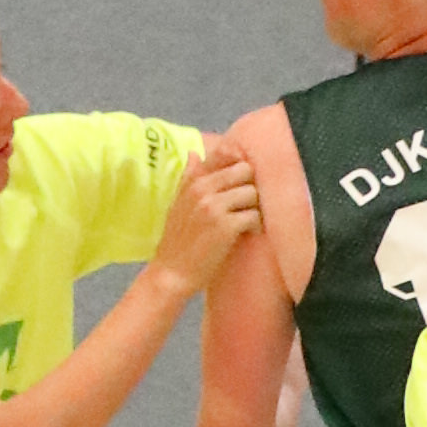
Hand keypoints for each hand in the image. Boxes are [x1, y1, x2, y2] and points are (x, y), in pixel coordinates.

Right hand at [152, 146, 263, 294]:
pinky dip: (255, 225)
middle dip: (250, 187)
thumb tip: (194, 153)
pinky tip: (246, 233)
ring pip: (252, 192)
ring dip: (254, 207)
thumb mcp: (178, 204)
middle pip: (245, 170)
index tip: (240, 185)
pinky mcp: (226, 226)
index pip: (225, 156)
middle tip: (247, 204)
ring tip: (246, 221)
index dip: (239, 169)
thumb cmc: (177, 241)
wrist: (171, 274)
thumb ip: (189, 178)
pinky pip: (254, 215)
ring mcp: (214, 207)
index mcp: (193, 182)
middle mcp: (202, 189)